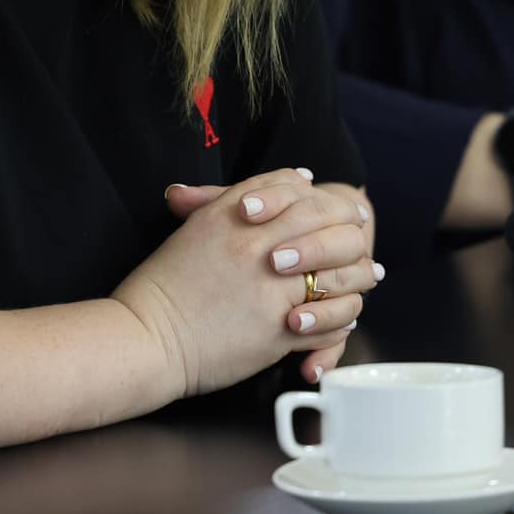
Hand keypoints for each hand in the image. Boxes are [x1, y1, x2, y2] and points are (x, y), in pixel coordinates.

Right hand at [115, 169, 377, 395]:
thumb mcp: (200, 226)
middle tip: (361, 236)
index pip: (300, 191)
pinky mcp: (277, 332)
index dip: (326, 197)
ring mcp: (271, 289)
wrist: (147, 336)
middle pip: (327, 225)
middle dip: (350, 231)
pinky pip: (330, 321)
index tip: (340, 207)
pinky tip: (343, 315)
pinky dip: (341, 318)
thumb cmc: (167, 282)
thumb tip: (297, 177)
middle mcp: (257, 246)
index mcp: (236, 215)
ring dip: (356, 275)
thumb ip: (240, 196)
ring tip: (366, 275)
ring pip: (337, 274)